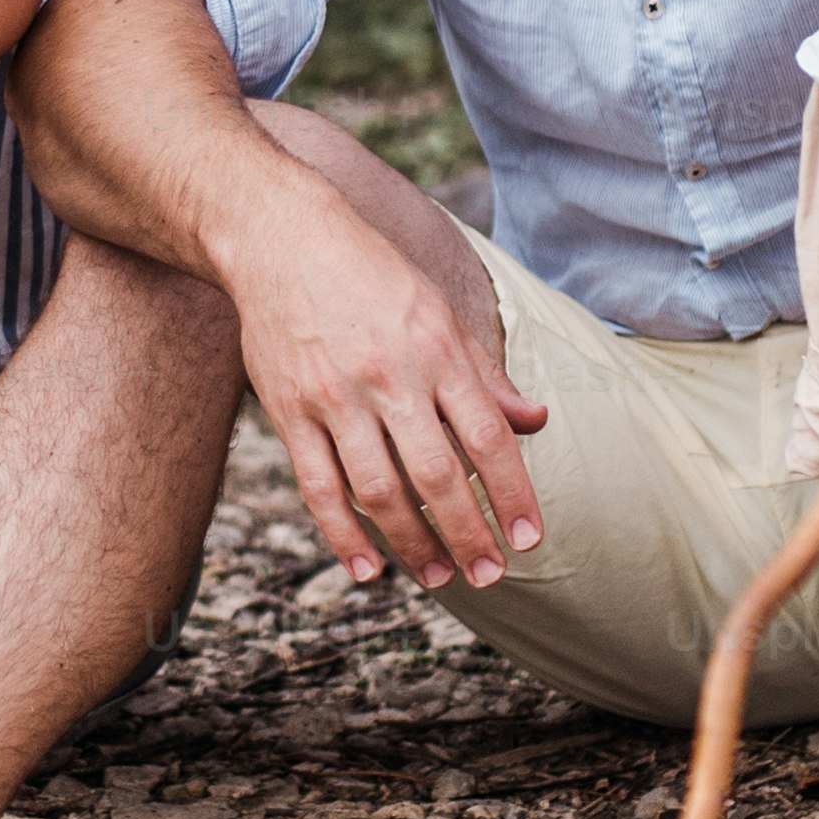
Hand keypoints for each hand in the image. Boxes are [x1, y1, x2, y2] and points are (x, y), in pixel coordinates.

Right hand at [222, 183, 551, 589]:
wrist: (282, 239)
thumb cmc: (370, 276)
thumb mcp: (438, 312)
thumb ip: (484, 375)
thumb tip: (536, 421)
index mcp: (437, 350)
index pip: (487, 436)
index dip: (512, 493)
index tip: (529, 539)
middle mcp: (389, 376)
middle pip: (437, 475)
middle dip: (467, 534)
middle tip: (489, 576)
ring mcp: (335, 397)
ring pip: (379, 491)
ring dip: (412, 545)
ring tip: (439, 578)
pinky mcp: (289, 410)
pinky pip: (319, 487)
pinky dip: (343, 535)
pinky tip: (368, 570)